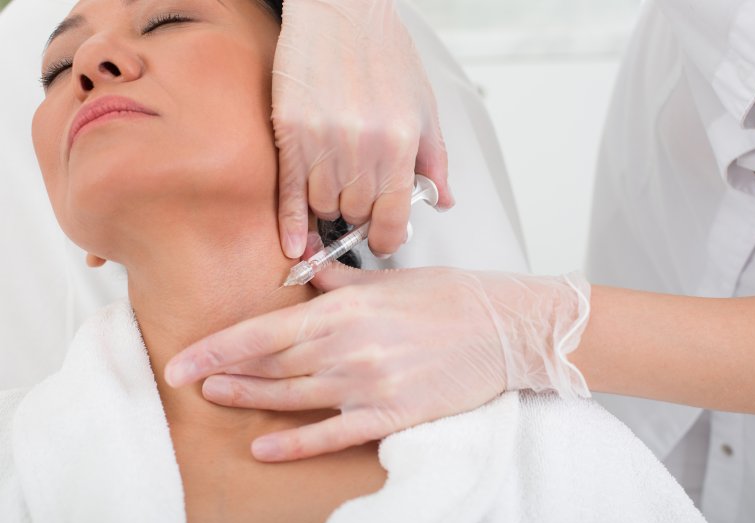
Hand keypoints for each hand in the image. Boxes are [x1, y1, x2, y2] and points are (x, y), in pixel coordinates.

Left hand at [165, 265, 590, 461]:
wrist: (504, 328)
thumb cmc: (452, 299)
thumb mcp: (390, 278)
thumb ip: (339, 279)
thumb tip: (302, 273)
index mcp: (346, 308)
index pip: (265, 329)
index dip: (219, 345)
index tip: (185, 357)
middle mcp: (349, 346)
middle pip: (269, 363)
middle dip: (220, 372)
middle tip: (183, 380)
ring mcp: (368, 382)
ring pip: (292, 395)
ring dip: (249, 398)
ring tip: (214, 399)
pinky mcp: (390, 413)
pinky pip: (332, 432)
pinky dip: (296, 443)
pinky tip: (264, 446)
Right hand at [271, 0, 453, 258]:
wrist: (340, 10)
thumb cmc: (384, 54)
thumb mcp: (424, 106)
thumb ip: (434, 160)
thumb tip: (444, 201)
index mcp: (399, 142)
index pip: (393, 217)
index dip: (388, 238)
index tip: (384, 241)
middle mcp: (361, 147)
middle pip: (355, 214)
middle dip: (360, 215)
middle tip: (360, 204)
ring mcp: (322, 140)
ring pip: (323, 206)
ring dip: (330, 207)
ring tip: (336, 190)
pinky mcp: (289, 132)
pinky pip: (289, 193)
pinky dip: (292, 225)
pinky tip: (295, 245)